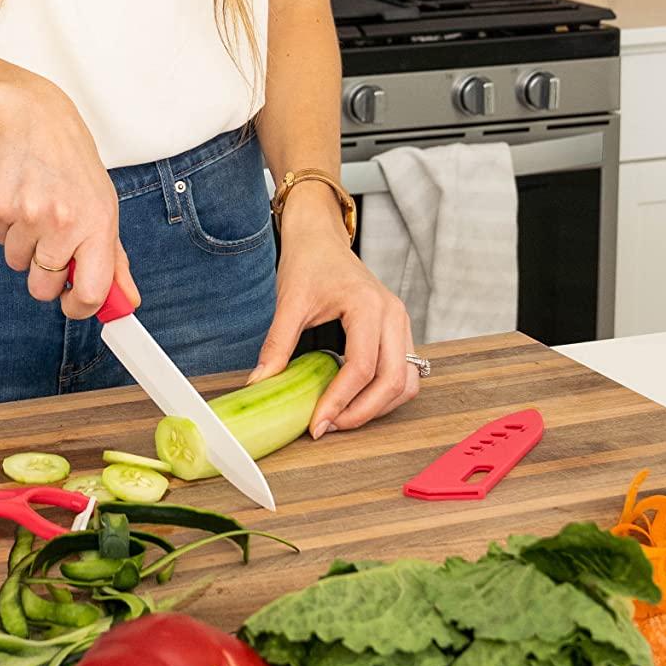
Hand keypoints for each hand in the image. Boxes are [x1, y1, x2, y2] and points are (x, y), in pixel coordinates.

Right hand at [0, 76, 136, 319]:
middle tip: (49, 242)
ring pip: (17, 263)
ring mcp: (31, 214)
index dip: (78, 307)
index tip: (71, 301)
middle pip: (44, 289)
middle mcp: (67, 221)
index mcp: (100, 225)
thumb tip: (127, 302)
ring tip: (34, 209)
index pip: (92, 292)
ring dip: (23, 244)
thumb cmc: (73, 167)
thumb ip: (115, 260)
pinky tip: (18, 197)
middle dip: (42, 276)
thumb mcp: (104, 207)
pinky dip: (5, 224)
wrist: (34, 119)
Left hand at [250, 192, 418, 434]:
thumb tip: (260, 385)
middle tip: (328, 427)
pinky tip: (355, 401)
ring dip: (378, 408)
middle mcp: (393, 315)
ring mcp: (401, 323)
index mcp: (368, 305)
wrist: (321, 238)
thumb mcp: (289, 302)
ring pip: (405, 382)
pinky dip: (385, 394)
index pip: (361, 367)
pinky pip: (404, 373)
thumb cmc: (309, 262)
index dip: (339, 401)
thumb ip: (277, 345)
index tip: (316, 424)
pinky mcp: (399, 331)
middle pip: (392, 381)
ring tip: (341, 418)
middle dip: (361, 413)